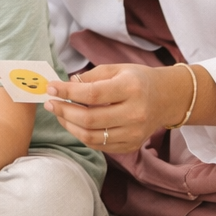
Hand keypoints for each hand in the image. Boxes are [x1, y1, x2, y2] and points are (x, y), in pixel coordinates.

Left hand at [42, 63, 192, 152]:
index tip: (50, 88)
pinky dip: (82, 135)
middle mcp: (135, 113)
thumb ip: (90, 76)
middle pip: (90, 119)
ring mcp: (134, 133)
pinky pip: (99, 145)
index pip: (93, 94)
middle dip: (63, 111)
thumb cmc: (137, 80)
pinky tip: (74, 123)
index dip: (68, 92)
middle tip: (49, 103)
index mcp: (131, 89)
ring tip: (59, 113)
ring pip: (92, 136)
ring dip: (69, 125)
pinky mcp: (132, 145)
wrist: (166, 98)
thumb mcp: (116, 69)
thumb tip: (65, 85)